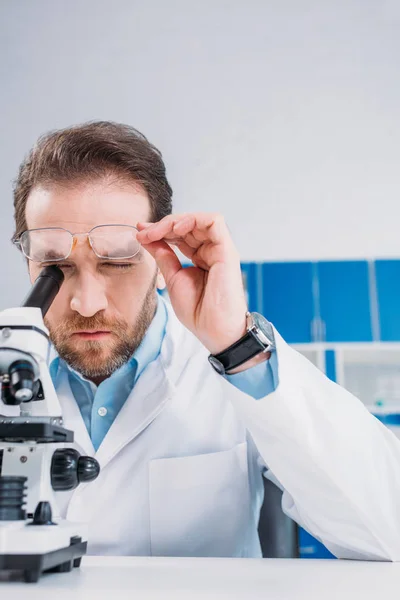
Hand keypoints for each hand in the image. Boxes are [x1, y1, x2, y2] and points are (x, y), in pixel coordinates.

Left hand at [136, 213, 247, 354]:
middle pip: (188, 224)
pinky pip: (214, 221)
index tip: (139, 233)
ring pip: (199, 219)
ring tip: (157, 231)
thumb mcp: (172, 278)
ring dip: (175, 221)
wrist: (213, 329)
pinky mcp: (227, 250)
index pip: (180, 234)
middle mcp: (211, 250)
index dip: (159, 230)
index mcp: (200, 257)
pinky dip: (193, 219)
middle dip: (162, 225)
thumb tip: (146, 237)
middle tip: (143, 234)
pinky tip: (176, 229)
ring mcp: (220, 249)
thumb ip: (163, 256)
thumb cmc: (198, 311)